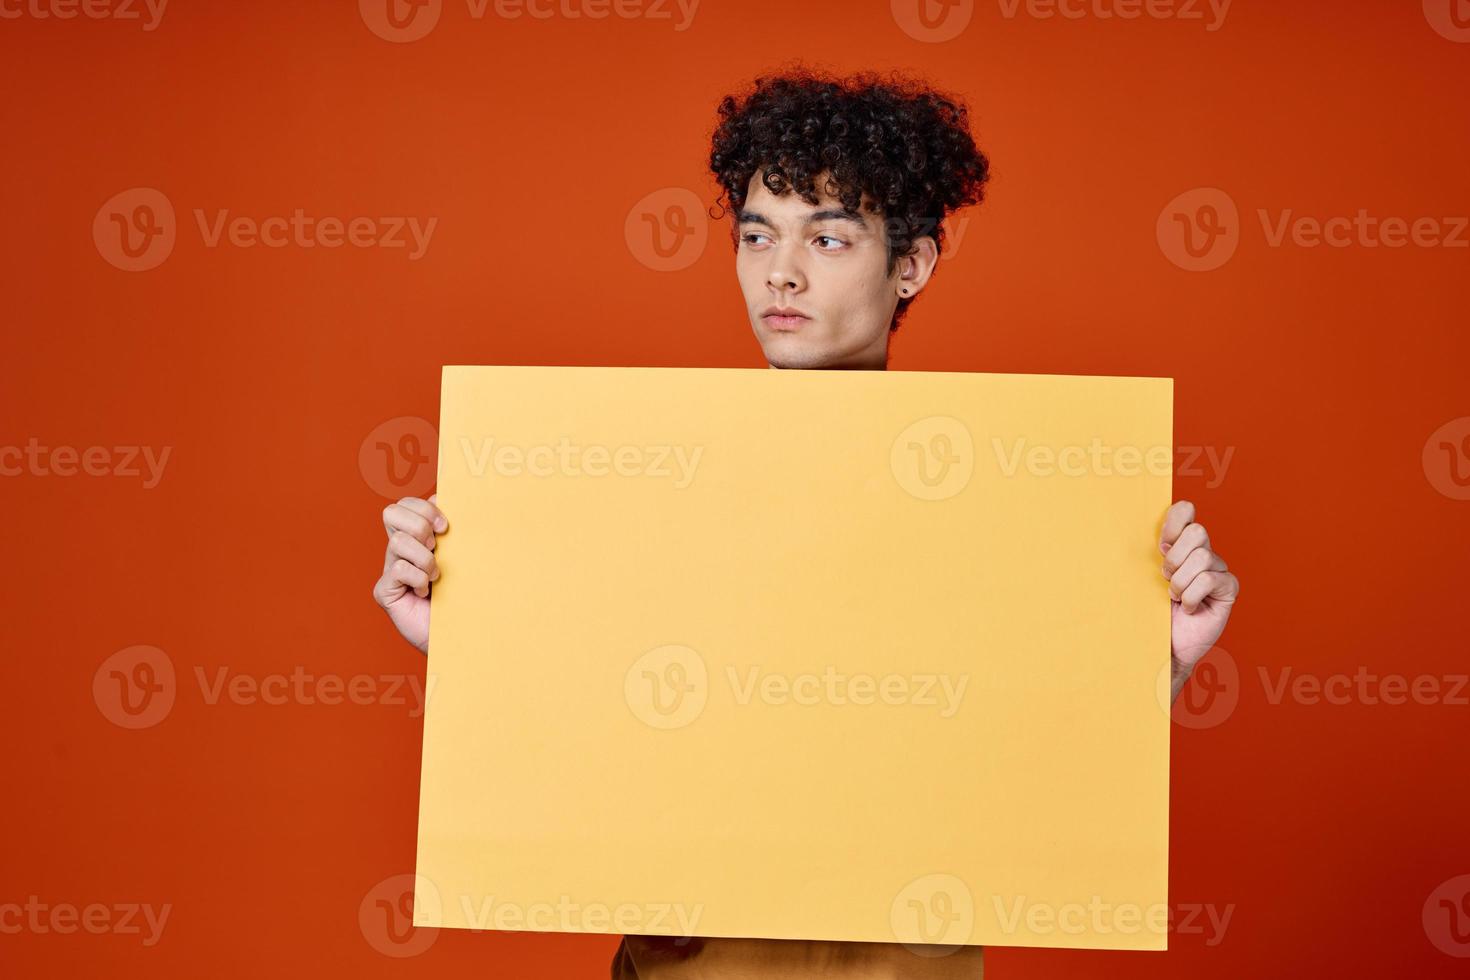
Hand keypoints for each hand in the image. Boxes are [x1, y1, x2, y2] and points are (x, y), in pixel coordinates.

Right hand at [373, 495, 446, 653]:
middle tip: (437, 547)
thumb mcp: (461, 554)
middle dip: (420, 526)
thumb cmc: (463, 592)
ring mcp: (388, 570)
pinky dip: (418, 579)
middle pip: (391, 513)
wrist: (461, 631)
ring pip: (397, 541)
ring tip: (435, 576)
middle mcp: (398, 550)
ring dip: (424, 559)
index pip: (404, 504)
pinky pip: (397, 569)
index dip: (424, 508)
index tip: (446, 527)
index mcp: (414, 536)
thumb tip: (442, 494)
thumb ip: (450, 527)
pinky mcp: (384, 591)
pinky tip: (425, 593)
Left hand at [1159, 500, 1239, 702]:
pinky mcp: (1228, 589)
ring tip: (1175, 598)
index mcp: (1182, 543)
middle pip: (1197, 532)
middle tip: (1167, 579)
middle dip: (1174, 558)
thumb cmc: (1151, 611)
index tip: (1160, 547)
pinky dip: (1192, 596)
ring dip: (1181, 582)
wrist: (1164, 645)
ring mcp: (1219, 570)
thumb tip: (1153, 537)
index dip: (1173, 524)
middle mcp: (1204, 552)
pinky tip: (1189, 608)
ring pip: (1202, 557)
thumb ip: (1152, 554)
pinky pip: (1209, 580)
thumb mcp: (1144, 577)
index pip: (1186, 510)